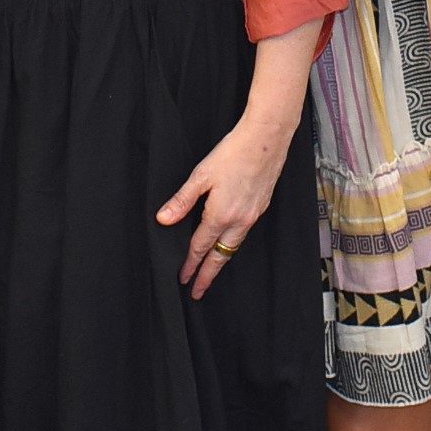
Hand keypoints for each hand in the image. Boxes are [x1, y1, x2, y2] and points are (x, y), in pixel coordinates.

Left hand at [156, 107, 296, 299]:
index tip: (184, 279)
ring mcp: (252, 215)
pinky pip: (244, 234)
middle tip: (198, 291)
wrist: (266, 139)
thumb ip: (182, 201)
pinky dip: (234, 244)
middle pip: (220, 256)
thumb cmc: (233, 152)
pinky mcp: (261, 207)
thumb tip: (164, 220)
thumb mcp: (201, 176)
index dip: (191, 265)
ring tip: (212, 271)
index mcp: (220, 214)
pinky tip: (229, 241)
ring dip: (221, 261)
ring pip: (234, 247)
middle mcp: (239, 220)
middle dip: (208, 275)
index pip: (201, 247)